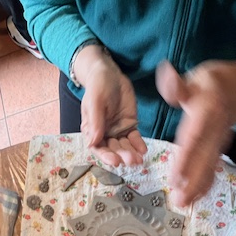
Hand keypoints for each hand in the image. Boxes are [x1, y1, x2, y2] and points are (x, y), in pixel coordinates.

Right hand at [73, 45, 146, 165]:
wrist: (110, 74)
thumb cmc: (98, 86)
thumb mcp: (95, 102)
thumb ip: (95, 122)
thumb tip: (93, 143)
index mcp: (92, 130)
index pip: (98, 148)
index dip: (106, 156)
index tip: (115, 161)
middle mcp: (104, 133)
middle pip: (113, 149)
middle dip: (122, 156)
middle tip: (131, 160)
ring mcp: (117, 130)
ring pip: (125, 146)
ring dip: (131, 153)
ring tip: (139, 158)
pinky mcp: (129, 125)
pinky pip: (135, 138)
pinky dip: (139, 145)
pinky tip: (143, 149)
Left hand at [156, 60, 235, 206]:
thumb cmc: (214, 82)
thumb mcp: (197, 77)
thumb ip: (179, 85)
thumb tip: (165, 75)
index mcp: (207, 111)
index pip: (194, 138)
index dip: (186, 159)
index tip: (175, 177)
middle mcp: (215, 130)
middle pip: (204, 158)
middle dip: (193, 181)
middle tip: (180, 200)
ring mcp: (220, 141)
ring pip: (210, 166)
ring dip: (199, 186)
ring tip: (185, 203)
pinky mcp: (220, 148)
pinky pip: (214, 167)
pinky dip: (206, 183)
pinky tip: (195, 198)